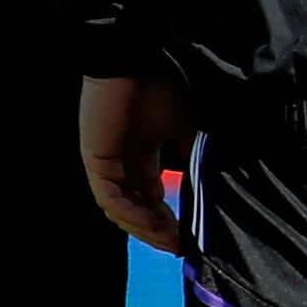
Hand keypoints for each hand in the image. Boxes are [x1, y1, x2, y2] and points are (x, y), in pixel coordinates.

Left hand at [78, 71, 196, 252]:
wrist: (134, 58)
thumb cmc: (160, 85)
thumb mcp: (187, 128)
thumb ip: (192, 157)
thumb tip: (211, 187)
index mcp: (142, 156)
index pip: (153, 198)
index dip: (172, 220)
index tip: (192, 237)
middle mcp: (123, 164)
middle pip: (138, 210)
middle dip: (160, 232)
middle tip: (184, 248)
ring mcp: (107, 164)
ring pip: (124, 211)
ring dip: (147, 229)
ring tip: (172, 242)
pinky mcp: (96, 161)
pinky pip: (111, 199)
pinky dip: (133, 215)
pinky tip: (154, 225)